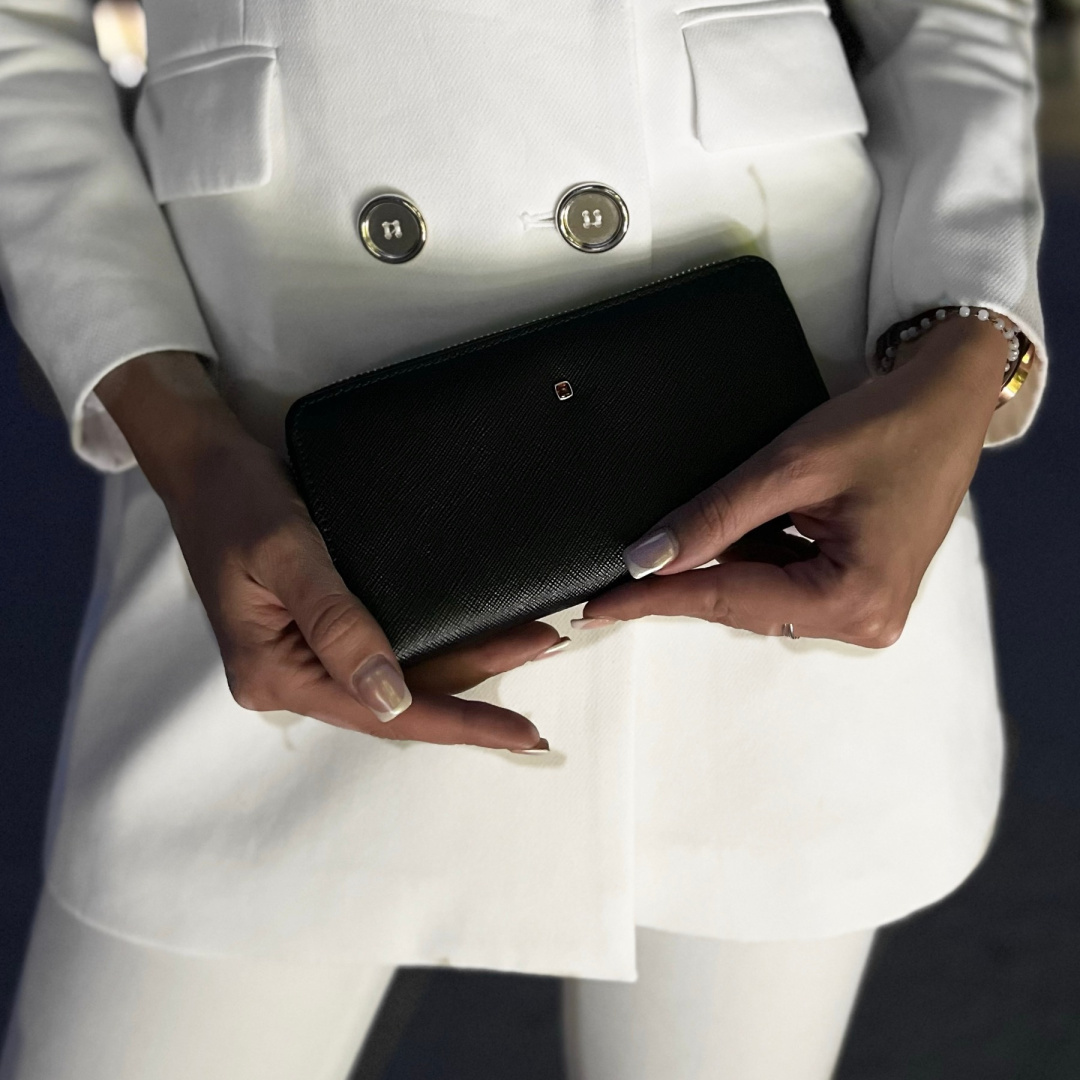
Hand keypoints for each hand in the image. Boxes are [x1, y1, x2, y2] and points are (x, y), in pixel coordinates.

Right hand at [96, 352, 560, 748]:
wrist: (206, 463)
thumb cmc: (238, 500)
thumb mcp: (287, 553)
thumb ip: (337, 624)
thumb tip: (389, 697)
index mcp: (275, 673)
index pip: (383, 713)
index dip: (458, 723)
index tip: (521, 730)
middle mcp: (290, 676)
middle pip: (398, 700)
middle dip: (474, 690)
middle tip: (543, 653)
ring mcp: (303, 654)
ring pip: (398, 676)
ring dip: (463, 664)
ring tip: (529, 639)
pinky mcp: (317, 629)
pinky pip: (386, 648)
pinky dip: (435, 643)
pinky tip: (477, 629)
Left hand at [578, 315, 1007, 646]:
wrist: (947, 401)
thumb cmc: (888, 424)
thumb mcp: (789, 467)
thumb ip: (713, 517)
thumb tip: (646, 558)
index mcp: (854, 599)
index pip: (729, 601)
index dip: (657, 599)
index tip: (600, 607)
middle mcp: (864, 620)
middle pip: (743, 606)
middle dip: (688, 578)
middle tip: (624, 569)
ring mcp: (864, 609)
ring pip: (759, 595)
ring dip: (722, 562)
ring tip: (700, 528)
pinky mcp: (858, 590)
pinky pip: (783, 583)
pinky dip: (751, 556)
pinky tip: (739, 528)